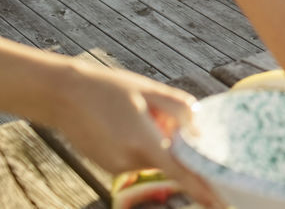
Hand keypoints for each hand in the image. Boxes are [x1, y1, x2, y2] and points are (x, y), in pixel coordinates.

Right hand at [54, 63, 223, 208]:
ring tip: (133, 112)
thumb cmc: (109, 88)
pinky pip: (138, 158)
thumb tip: (199, 128)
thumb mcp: (149, 89)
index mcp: (143, 140)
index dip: (202, 189)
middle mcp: (129, 160)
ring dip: (155, 139)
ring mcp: (117, 167)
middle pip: (169, 157)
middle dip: (172, 139)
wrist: (63, 96)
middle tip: (152, 110)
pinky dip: (141, 144)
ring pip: (154, 157)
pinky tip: (122, 122)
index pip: (180, 171)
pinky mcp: (109, 167)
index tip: (221, 203)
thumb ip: (179, 108)